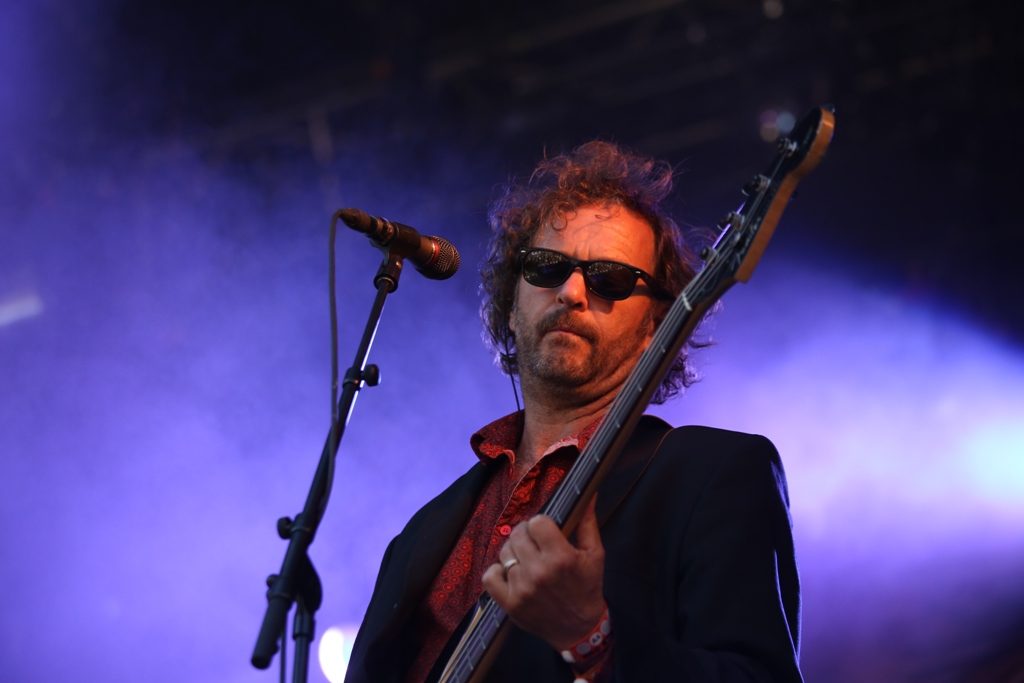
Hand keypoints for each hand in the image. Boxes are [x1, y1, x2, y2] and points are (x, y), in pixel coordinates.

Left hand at [481, 498, 606, 650]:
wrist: (579, 629)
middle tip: (536, 544)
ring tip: (526, 559)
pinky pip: (490, 576)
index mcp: (560, 557)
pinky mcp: (509, 603)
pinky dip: (497, 571)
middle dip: (527, 534)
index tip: (546, 531)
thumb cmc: (587, 588)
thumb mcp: (595, 554)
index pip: (536, 522)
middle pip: (518, 534)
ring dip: (514, 552)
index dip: (541, 524)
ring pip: (505, 552)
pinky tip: (510, 572)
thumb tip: (589, 493)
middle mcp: (538, 572)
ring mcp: (521, 588)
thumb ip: (587, 522)